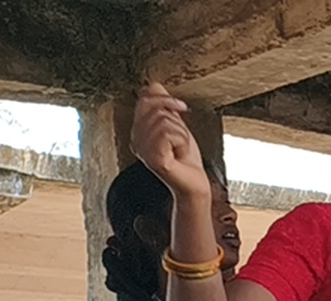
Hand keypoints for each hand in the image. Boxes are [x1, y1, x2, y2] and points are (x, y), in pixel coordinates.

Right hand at [130, 84, 210, 200]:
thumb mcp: (176, 126)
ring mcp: (143, 150)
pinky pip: (168, 134)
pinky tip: (179, 155)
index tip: (182, 107)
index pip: (145, 99)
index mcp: (139, 131)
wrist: (194, 185)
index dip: (166, 99)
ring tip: (180, 149)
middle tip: (180, 139)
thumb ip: (164, 107)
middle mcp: (136, 139)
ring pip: (164, 121)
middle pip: (154, 108)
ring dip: (181, 134)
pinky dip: (182, 142)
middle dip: (176, 120)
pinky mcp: (153, 158)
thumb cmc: (186, 160)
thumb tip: (154, 85)